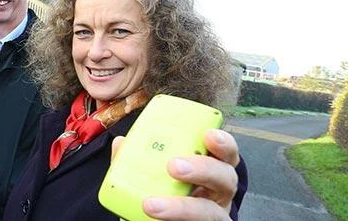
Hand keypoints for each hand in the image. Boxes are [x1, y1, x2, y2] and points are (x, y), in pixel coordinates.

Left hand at [111, 129, 239, 219]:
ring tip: (151, 205)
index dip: (223, 143)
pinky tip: (156, 220)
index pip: (225, 154)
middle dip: (204, 169)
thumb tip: (120, 143)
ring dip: (183, 208)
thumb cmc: (161, 194)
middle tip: (174, 166)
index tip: (208, 135)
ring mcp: (214, 216)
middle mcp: (218, 193)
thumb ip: (137, 159)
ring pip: (213, 213)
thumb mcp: (151, 175)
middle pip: (226, 178)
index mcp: (209, 170)